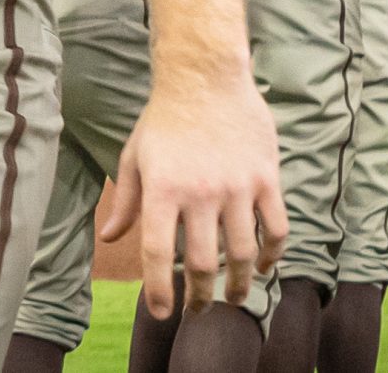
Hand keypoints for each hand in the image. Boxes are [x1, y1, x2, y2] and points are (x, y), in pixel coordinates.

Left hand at [101, 71, 286, 317]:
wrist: (206, 74)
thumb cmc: (165, 116)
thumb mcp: (135, 155)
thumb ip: (126, 200)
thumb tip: (110, 238)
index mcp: (163, 188)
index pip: (160, 254)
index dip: (159, 291)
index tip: (163, 313)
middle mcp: (201, 191)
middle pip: (204, 263)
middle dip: (200, 297)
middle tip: (199, 311)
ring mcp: (237, 185)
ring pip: (243, 252)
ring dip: (238, 284)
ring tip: (232, 298)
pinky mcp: (266, 176)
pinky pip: (276, 226)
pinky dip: (272, 254)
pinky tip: (263, 265)